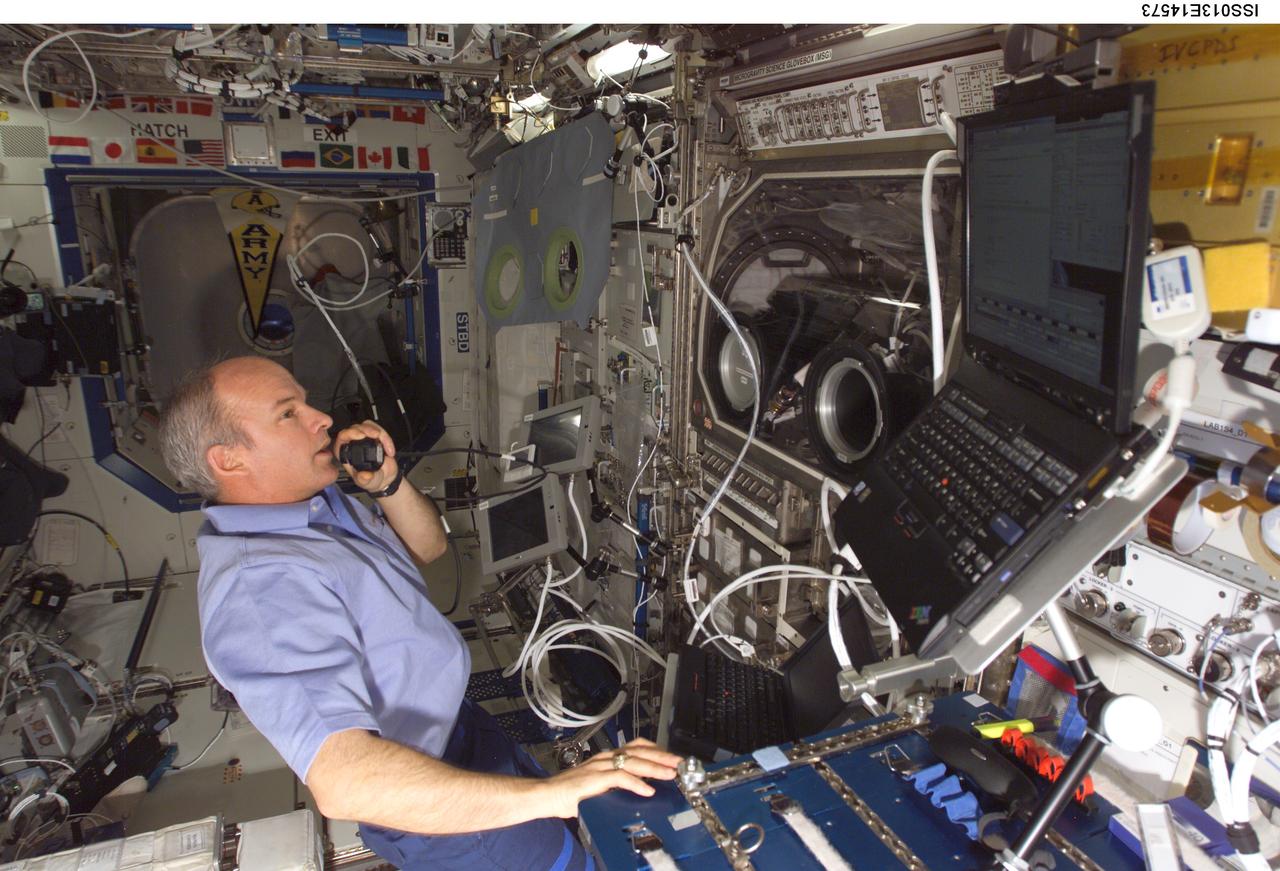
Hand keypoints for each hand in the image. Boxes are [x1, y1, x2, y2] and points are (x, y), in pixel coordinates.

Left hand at [333, 420, 398, 492]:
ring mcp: (365, 439)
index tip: (361, 435)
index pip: (342, 439)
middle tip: (376, 435)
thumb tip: (364, 475)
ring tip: (385, 443)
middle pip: (355, 428)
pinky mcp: (376, 437)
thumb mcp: (366, 483)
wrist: (385, 478)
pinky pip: (379, 430)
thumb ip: (365, 479)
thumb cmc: (371, 479)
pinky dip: (386, 438)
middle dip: (366, 429)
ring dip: (378, 432)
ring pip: (367, 426)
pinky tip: (389, 449)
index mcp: (346, 453)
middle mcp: (353, 444)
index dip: (349, 434)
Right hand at [535, 738, 682, 818]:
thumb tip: (640, 787)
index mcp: (608, 757)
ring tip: (669, 774)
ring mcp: (599, 766)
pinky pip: (619, 778)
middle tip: (679, 763)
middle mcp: (605, 758)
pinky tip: (647, 789)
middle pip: (639, 751)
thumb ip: (617, 783)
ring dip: (654, 768)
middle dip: (662, 757)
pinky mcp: (593, 779)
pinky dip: (636, 783)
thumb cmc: (569, 792)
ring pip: (632, 762)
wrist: (547, 795)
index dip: (657, 750)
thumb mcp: (600, 785)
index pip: (637, 746)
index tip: (672, 757)